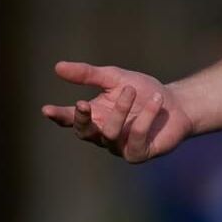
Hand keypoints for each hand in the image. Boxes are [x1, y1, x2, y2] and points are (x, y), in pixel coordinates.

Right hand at [41, 61, 193, 162]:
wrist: (175, 103)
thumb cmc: (142, 91)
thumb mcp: (114, 78)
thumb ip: (88, 74)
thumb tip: (57, 67)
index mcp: (94, 116)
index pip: (70, 119)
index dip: (58, 116)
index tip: (46, 109)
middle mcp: (103, 134)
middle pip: (84, 132)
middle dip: (82, 119)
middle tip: (83, 103)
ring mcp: (120, 147)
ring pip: (110, 133)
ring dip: (121, 110)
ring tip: (131, 89)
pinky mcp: (138, 154)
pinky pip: (136, 138)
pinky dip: (145, 117)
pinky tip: (156, 100)